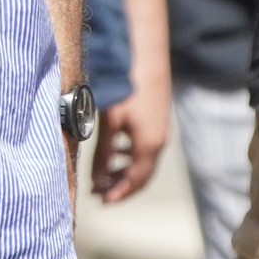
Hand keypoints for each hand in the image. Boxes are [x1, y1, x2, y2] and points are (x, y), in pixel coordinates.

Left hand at [90, 89, 169, 203]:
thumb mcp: (110, 122)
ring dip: (124, 170)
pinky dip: (130, 155)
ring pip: (143, 161)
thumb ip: (103, 153)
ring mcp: (161, 131)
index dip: (118, 194)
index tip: (101, 201)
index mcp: (149, 146)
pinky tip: (117, 147)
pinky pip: (145, 147)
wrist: (147, 57)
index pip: (135, 181)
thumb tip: (97, 180)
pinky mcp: (158, 120)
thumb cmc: (127, 88)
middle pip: (141, 175)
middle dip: (120, 186)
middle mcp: (159, 142)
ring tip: (104, 173)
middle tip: (98, 192)